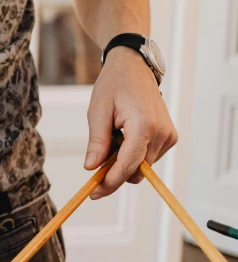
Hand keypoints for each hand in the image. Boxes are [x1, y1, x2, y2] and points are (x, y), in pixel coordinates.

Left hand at [84, 47, 177, 198]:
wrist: (134, 69)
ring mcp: (168, 137)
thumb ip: (97, 142)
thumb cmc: (114, 86)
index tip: (93, 193)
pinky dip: (132, 155)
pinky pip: (147, 158)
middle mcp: (162, 133)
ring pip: (141, 167)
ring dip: (122, 162)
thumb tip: (91, 168)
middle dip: (114, 174)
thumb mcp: (98, 112)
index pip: (128, 165)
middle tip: (94, 166)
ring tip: (111, 138)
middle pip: (136, 171)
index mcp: (144, 126)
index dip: (110, 182)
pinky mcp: (169, 138)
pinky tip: (123, 137)